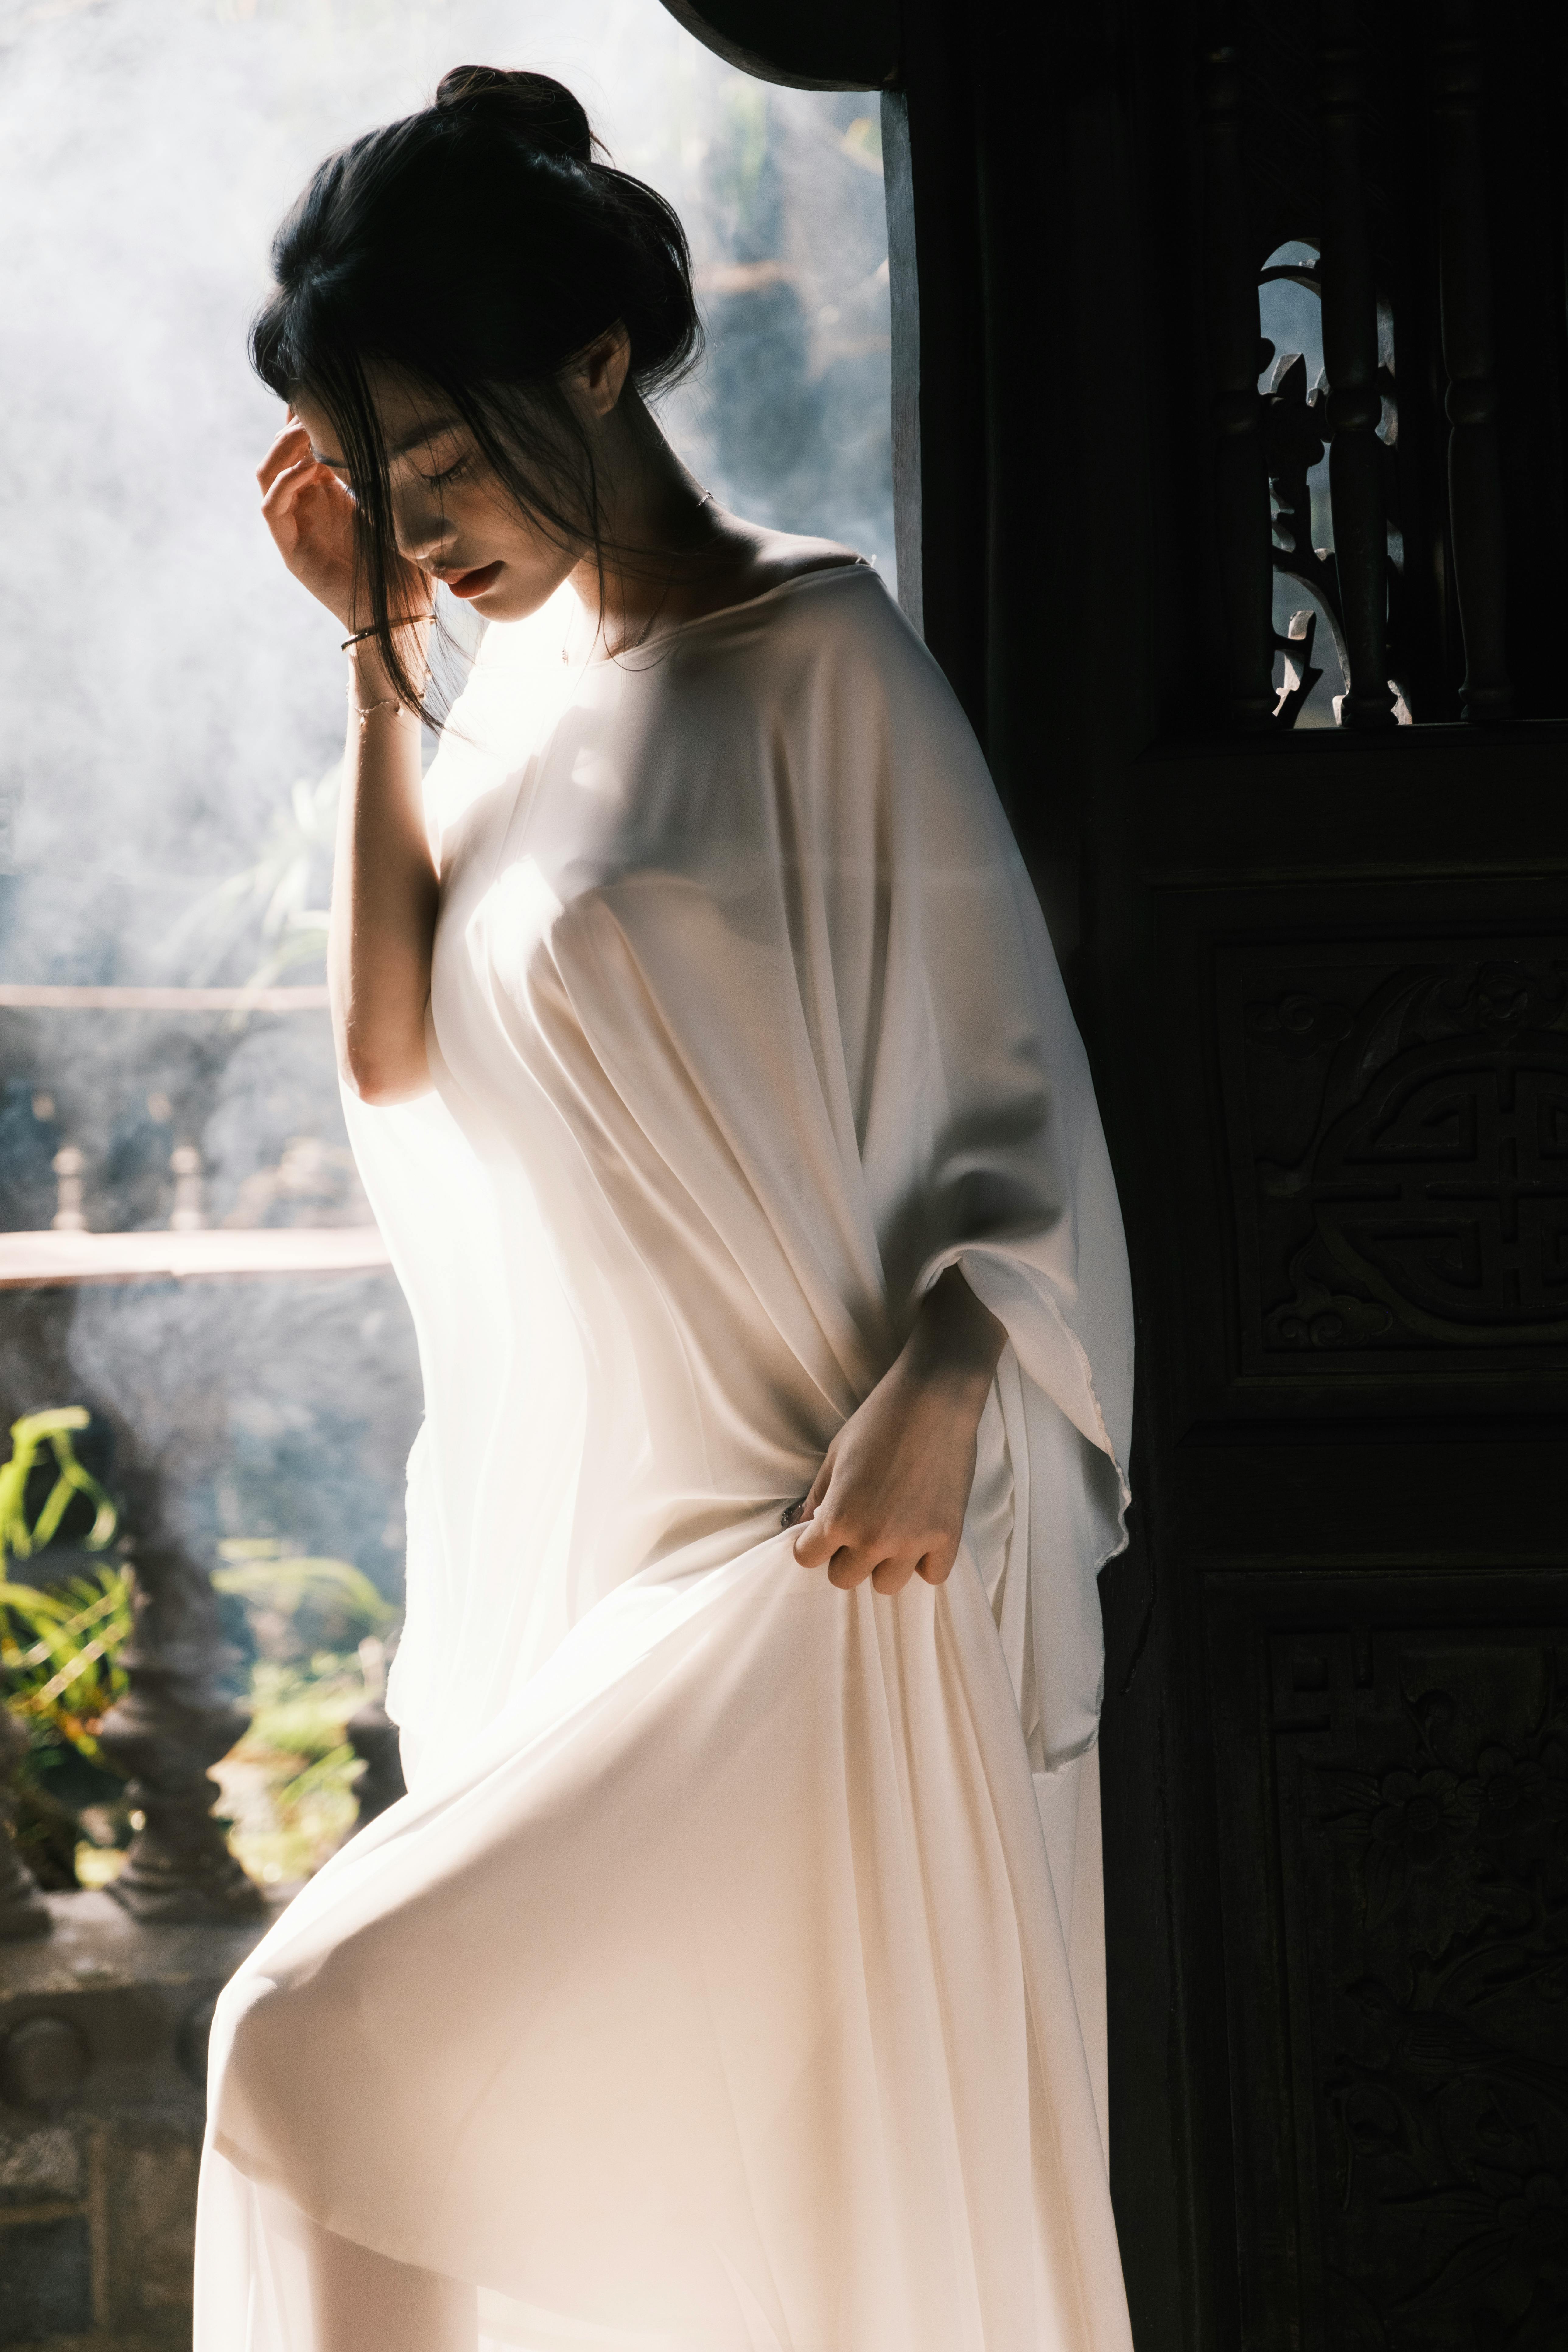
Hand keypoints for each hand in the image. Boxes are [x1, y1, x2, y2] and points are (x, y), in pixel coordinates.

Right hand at [256, 414, 427, 636]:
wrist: (402, 617)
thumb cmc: (408, 567)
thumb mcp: (399, 509)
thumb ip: (387, 474)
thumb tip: (396, 427)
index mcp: (330, 494)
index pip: (305, 445)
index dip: (309, 418)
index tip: (329, 395)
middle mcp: (308, 506)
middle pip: (281, 451)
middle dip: (294, 425)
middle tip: (318, 408)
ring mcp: (296, 528)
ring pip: (268, 473)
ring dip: (284, 449)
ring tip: (308, 433)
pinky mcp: (291, 551)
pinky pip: (273, 507)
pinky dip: (285, 482)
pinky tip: (309, 470)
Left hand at [791, 1269, 1003, 1594]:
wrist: (933, 1400)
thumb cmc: (878, 1421)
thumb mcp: (834, 1458)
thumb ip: (816, 1500)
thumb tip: (800, 1528)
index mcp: (839, 1519)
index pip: (807, 1559)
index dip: (811, 1543)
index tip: (822, 1527)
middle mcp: (873, 1539)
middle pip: (843, 1578)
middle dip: (844, 1555)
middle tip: (858, 1525)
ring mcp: (913, 1543)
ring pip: (886, 1585)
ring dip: (884, 1563)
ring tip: (892, 1530)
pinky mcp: (948, 1538)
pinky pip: (931, 1576)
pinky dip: (925, 1561)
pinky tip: (922, 1534)